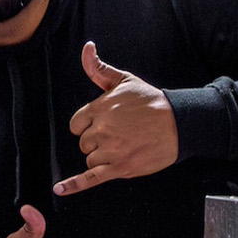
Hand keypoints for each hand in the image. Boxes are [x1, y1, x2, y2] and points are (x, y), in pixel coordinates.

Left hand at [55, 41, 177, 195]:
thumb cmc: (151, 101)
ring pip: (90, 160)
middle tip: (120, 135)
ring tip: (124, 147)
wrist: (178, 122)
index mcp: (98, 109)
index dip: (88, 126)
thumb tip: (86, 48)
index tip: (103, 124)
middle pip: (84, 143)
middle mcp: (101, 130)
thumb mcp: (123, 80)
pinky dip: (73, 185)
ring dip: (102, 157)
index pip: (76, 125)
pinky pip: (90, 178)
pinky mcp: (120, 168)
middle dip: (97, 141)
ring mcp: (110, 150)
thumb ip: (98, 68)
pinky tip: (59, 189)